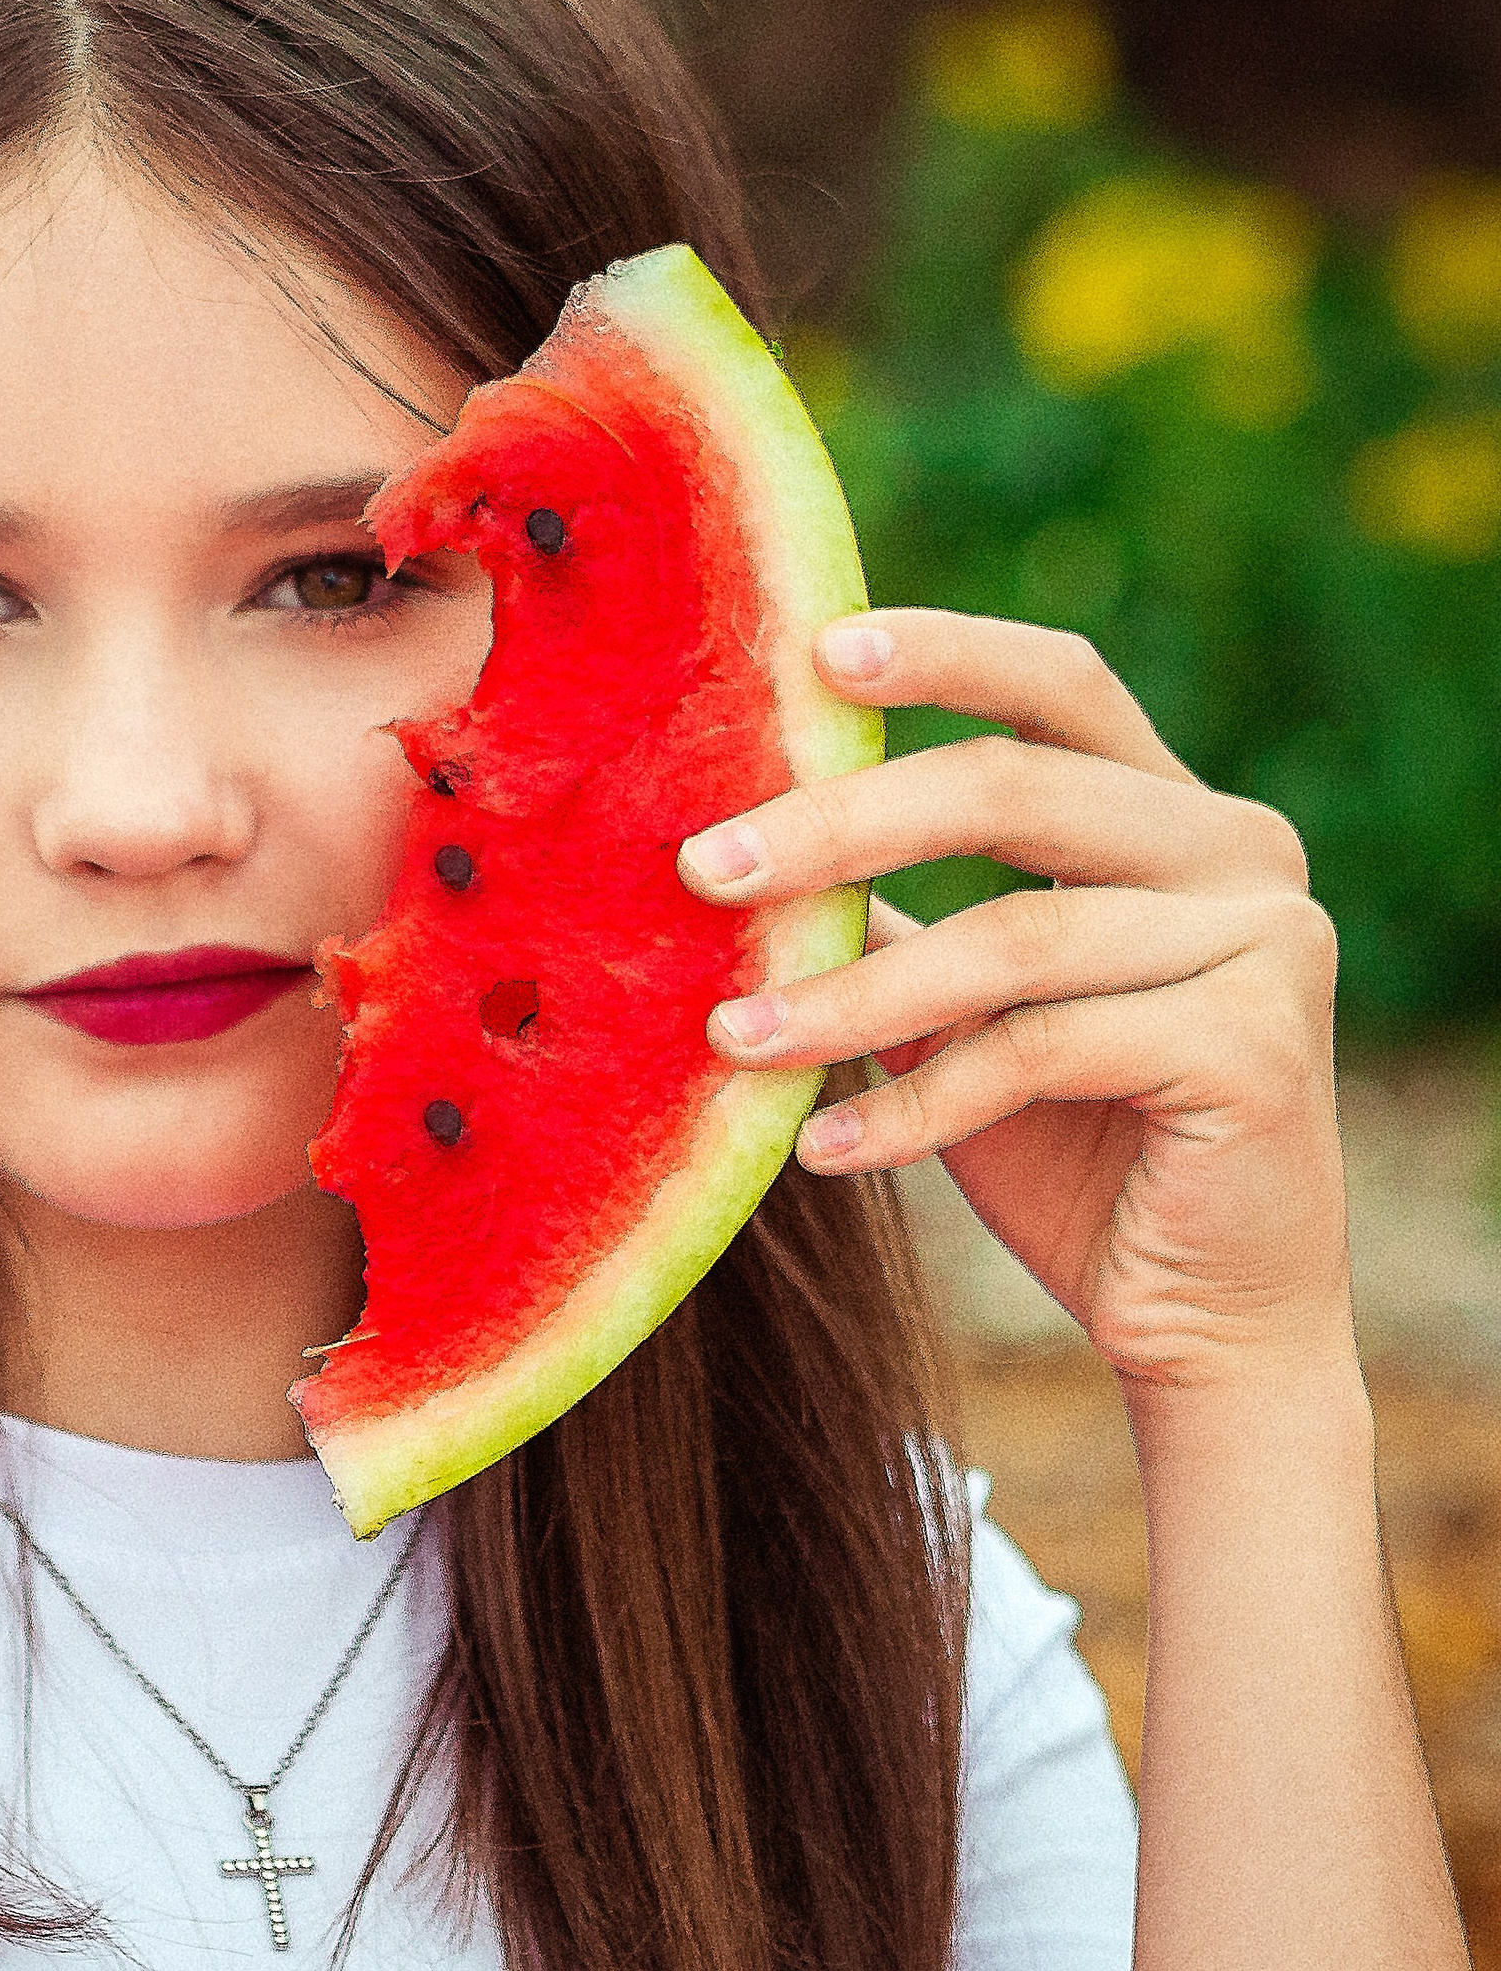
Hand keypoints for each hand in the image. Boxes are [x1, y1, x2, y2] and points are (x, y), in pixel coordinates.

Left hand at [678, 610, 1350, 1392]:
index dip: (942, 652)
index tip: (810, 654)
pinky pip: (1045, 1051)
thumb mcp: (956, 1008)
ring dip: (850, 997)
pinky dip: (917, 1105)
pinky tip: (823, 1153)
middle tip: (701, 870)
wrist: (1198, 1318)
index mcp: (1170, 810)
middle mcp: (1239, 850)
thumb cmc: (1062, 1144)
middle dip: (839, 826)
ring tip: (730, 1043)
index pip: (1057, 684)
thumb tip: (723, 843)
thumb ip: (884, 913)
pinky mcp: (1260, 1048)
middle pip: (1012, 791)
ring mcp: (1269, 941)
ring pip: (1014, 938)